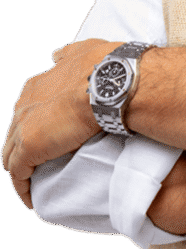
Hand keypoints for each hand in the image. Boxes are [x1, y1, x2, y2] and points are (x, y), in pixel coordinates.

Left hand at [2, 39, 120, 209]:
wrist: (111, 85)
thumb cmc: (107, 69)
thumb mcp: (84, 51)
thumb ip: (69, 55)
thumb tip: (58, 56)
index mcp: (39, 85)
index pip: (28, 110)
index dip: (37, 124)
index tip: (49, 135)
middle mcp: (26, 104)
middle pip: (15, 132)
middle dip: (24, 147)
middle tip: (41, 162)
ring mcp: (24, 126)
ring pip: (11, 154)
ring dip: (21, 168)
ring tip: (33, 182)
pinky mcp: (28, 149)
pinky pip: (17, 175)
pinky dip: (22, 187)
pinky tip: (30, 197)